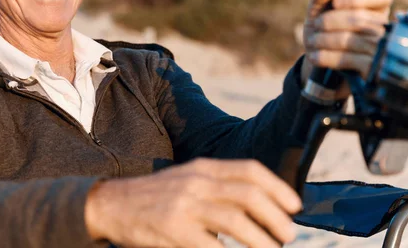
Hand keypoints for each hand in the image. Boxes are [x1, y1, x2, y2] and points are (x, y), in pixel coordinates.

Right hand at [84, 158, 301, 247]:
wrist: (113, 204)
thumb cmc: (156, 195)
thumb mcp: (188, 179)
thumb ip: (219, 187)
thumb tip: (260, 206)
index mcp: (202, 167)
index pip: (250, 170)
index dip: (278, 188)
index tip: (294, 206)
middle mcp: (196, 182)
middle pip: (250, 194)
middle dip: (277, 217)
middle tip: (287, 235)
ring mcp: (184, 207)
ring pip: (237, 221)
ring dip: (262, 241)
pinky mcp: (174, 230)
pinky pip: (213, 247)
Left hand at [301, 0, 393, 97]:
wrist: (322, 65)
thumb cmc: (325, 30)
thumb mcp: (319, 10)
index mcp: (376, 5)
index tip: (335, 2)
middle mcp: (383, 25)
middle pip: (361, 18)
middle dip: (330, 21)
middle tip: (314, 26)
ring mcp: (380, 48)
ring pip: (355, 40)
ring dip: (325, 40)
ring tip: (312, 41)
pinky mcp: (372, 69)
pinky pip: (351, 60)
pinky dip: (327, 57)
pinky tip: (314, 56)